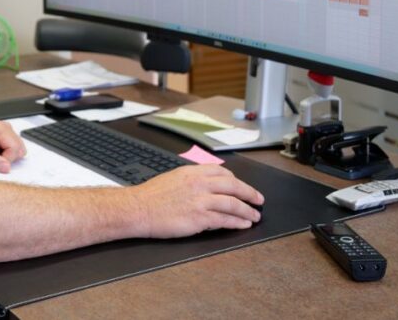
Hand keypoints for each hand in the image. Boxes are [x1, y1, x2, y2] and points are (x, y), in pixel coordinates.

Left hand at [0, 120, 26, 172]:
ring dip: (8, 157)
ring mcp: (7, 131)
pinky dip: (6, 155)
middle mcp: (5, 128)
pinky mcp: (6, 136)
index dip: (7, 160)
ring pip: (18, 150)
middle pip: (19, 149)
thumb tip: (7, 167)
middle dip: (8, 158)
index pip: (14, 148)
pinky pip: (14, 149)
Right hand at [130, 165, 263, 237]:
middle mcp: (200, 184)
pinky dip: (237, 222)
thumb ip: (192, 180)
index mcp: (193, 172)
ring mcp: (200, 201)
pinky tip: (243, 224)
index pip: (222, 172)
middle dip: (249, 193)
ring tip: (255, 216)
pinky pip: (224, 219)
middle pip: (233, 186)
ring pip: (232, 203)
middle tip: (258, 200)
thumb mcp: (173, 178)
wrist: (138, 208)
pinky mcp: (199, 218)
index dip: (236, 180)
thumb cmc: (151, 196)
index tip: (242, 186)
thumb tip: (205, 185)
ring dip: (247, 210)